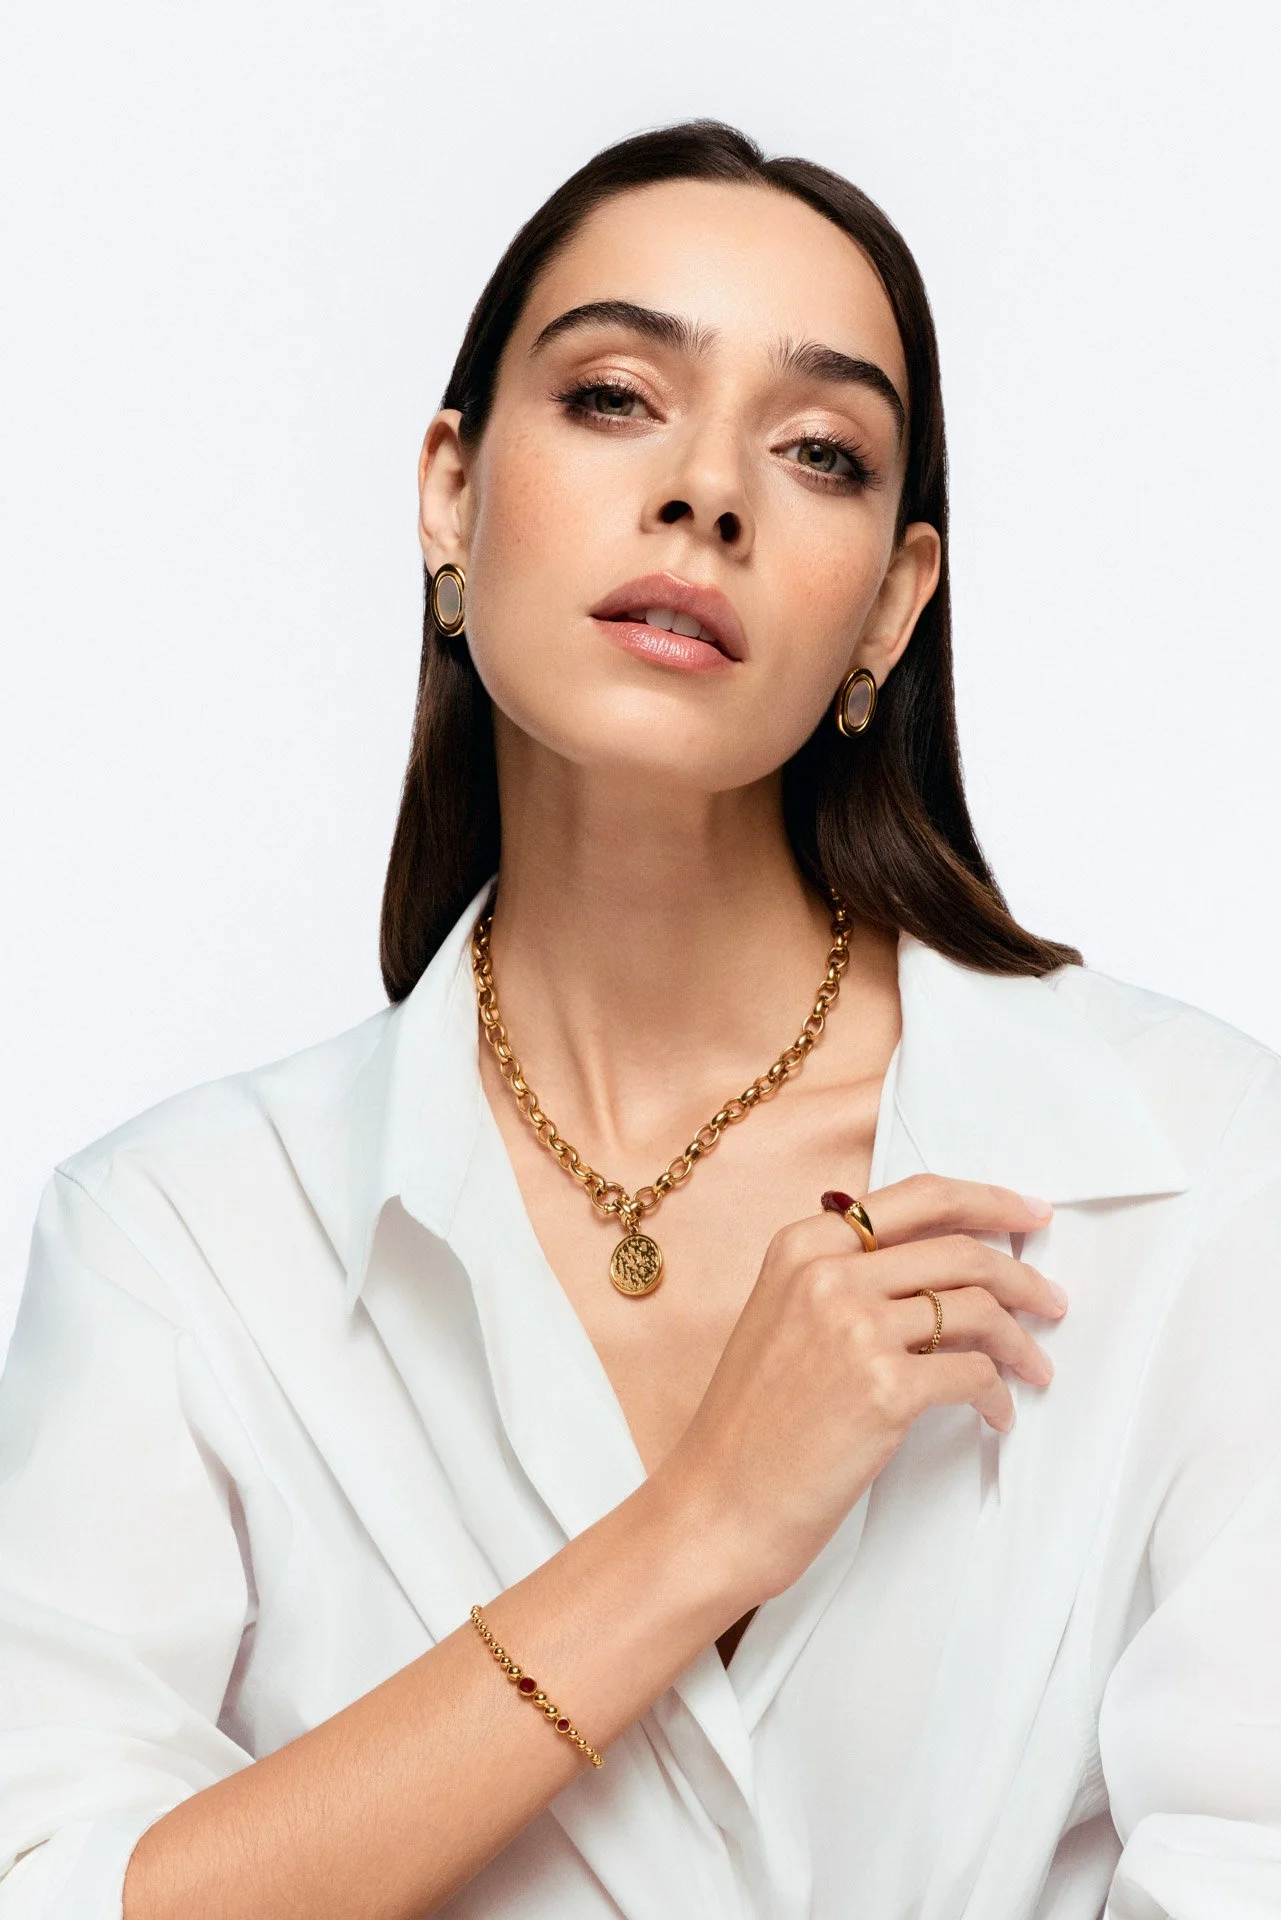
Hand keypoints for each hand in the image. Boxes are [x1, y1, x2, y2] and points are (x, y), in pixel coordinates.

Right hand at [657, 1174, 1064, 1607]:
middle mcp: (827, 1274)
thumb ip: (849, 1278)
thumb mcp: (784, 1318)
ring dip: (1021, 1340)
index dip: (987, 1201)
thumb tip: (946, 1269)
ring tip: (1034, 1366)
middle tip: (1050, 1300)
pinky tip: (996, 1414)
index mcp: (801, 1245)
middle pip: (960, 1249)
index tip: (1028, 1214)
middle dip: (1022, 1274)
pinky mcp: (883, 1389)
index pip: (917, 1197)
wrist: (717, 1503)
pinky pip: (974, 1374)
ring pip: (977, 1309)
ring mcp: (855, 1328)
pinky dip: (998, 1395)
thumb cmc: (750, 1424)